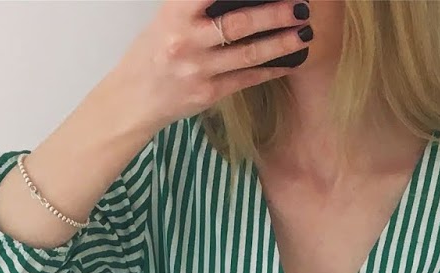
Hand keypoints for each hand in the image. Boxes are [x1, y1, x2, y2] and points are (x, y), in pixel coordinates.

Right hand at [112, 0, 311, 131]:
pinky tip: (289, 62)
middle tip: (302, 6)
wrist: (135, 97)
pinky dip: (270, 70)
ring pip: (248, 54)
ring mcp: (198, 69)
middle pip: (240, 23)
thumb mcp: (169, 17)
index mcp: (176, 12)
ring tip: (305, 33)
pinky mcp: (208, 94)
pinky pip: (246, 79)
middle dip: (275, 14)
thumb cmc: (156, 50)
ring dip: (281, 43)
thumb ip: (199, 5)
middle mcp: (187, 40)